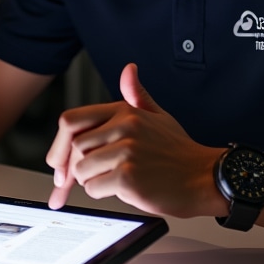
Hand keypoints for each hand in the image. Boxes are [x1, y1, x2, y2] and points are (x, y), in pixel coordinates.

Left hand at [46, 62, 221, 216]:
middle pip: (74, 148)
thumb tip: (128, 70)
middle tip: (83, 180)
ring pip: (81, 170)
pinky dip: (102, 193)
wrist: (205, 177)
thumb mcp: (157, 116)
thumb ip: (136, 95)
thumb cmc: (178, 151)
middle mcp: (124, 127)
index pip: (71, 121)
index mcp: (124, 111)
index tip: (58, 163)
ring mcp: (126, 151)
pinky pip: (94, 188)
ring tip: (113, 180)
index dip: (59, 144)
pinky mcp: (128, 177)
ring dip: (90, 181)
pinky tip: (122, 189)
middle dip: (74, 168)